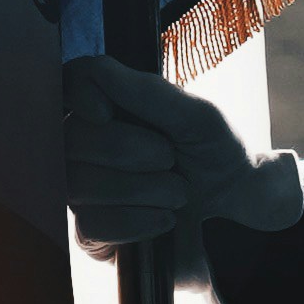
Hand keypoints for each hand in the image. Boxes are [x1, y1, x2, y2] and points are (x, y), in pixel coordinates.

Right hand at [60, 54, 300, 254]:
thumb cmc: (215, 151)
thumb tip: (96, 71)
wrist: (237, 205)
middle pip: (72, 139)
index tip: (107, 112)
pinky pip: (91, 225)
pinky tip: (164, 219)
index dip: (78, 97)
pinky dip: (135, 222)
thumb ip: (147, 93)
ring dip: (140, 189)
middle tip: (169, 158)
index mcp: (109, 104)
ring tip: (178, 192)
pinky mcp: (92, 232)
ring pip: (80, 184)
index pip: (67, 86)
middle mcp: (88, 144)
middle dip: (127, 150)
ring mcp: (85, 189)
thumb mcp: (196, 116)